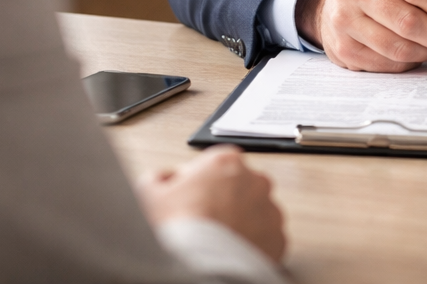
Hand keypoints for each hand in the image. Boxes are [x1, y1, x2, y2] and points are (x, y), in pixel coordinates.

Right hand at [136, 145, 285, 261]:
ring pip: (256, 212)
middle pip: (241, 186)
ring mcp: (270, 210)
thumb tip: (166, 178)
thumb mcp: (148, 192)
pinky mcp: (278, 239)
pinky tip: (231, 252)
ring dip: (241, 222)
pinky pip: (266, 238)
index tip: (193, 196)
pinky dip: (253, 244)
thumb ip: (160, 177)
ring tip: (218, 240)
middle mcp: (255, 181)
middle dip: (225, 200)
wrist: (197, 267)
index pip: (218, 164)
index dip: (202, 181)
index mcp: (226, 161)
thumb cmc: (175, 228)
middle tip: (204, 220)